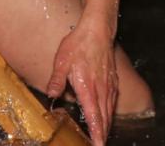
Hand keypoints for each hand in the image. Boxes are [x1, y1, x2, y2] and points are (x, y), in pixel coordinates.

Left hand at [45, 21, 118, 145]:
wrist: (97, 30)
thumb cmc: (79, 44)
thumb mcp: (62, 60)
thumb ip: (57, 79)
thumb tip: (51, 94)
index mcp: (88, 87)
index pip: (94, 116)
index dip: (96, 132)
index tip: (98, 144)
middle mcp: (101, 89)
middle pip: (104, 117)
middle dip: (102, 133)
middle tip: (99, 144)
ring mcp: (109, 85)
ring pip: (109, 110)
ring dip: (107, 124)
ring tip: (103, 136)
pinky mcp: (112, 79)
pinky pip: (113, 100)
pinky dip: (110, 112)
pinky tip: (108, 114)